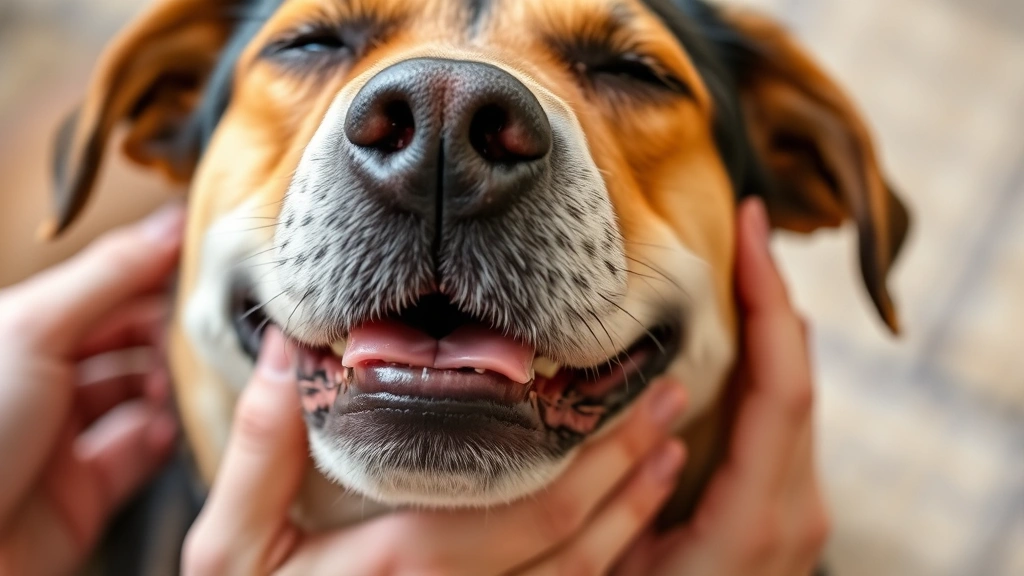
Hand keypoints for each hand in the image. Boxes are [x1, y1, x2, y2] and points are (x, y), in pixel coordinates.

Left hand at [0, 206, 184, 574]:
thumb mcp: (35, 330)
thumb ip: (111, 275)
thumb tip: (172, 224)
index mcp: (21, 332)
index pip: (107, 288)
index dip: (160, 273)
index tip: (217, 263)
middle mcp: (41, 383)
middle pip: (129, 342)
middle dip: (176, 333)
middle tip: (221, 326)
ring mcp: (63, 440)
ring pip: (141, 398)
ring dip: (176, 387)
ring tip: (204, 379)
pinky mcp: (84, 494)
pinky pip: (142, 456)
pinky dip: (168, 440)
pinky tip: (183, 428)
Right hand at [183, 328, 689, 575]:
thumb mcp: (230, 550)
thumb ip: (260, 450)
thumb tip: (290, 347)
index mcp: (402, 566)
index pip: (527, 507)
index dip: (593, 453)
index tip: (625, 390)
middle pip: (573, 542)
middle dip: (632, 469)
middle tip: (674, 401)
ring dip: (633, 513)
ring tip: (668, 450)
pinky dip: (603, 559)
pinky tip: (624, 519)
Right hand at [615, 198, 829, 575]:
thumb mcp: (621, 560)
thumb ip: (637, 486)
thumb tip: (654, 398)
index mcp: (759, 514)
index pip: (784, 384)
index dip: (771, 299)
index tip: (751, 228)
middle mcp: (796, 506)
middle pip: (799, 375)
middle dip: (772, 293)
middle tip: (737, 229)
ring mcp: (796, 508)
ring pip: (794, 391)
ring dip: (768, 322)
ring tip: (731, 264)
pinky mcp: (784, 505)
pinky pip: (783, 415)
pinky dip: (764, 361)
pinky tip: (732, 334)